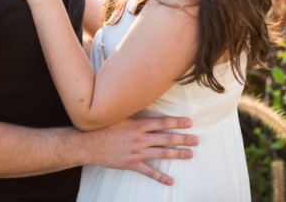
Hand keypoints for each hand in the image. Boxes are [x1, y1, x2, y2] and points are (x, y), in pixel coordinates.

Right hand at [82, 117, 198, 185]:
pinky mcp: (131, 164)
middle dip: (183, 139)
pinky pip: (149, 172)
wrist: (89, 144)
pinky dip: (160, 177)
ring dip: (177, 154)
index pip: (162, 122)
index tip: (189, 122)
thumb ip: (135, 113)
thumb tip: (147, 103)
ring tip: (190, 154)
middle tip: (196, 140)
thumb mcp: (120, 115)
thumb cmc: (104, 127)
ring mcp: (136, 153)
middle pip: (166, 138)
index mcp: (138, 125)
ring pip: (161, 153)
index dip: (177, 122)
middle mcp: (140, 139)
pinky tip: (171, 181)